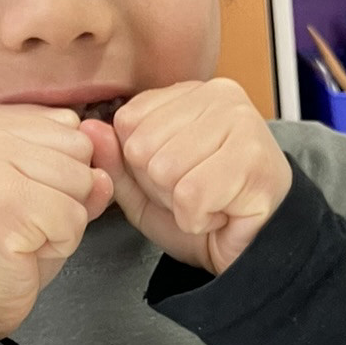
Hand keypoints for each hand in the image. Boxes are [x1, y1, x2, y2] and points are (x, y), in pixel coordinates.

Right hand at [0, 104, 112, 337]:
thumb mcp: (41, 194)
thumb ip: (78, 171)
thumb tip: (106, 172)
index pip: (68, 124)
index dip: (61, 172)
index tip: (20, 198)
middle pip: (79, 147)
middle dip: (67, 193)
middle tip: (22, 220)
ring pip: (82, 180)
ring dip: (64, 220)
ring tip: (22, 233)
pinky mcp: (6, 200)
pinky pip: (74, 216)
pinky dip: (61, 243)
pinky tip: (23, 249)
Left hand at [82, 79, 290, 275]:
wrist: (257, 251)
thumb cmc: (206, 212)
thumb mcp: (144, 189)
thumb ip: (115, 160)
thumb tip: (88, 129)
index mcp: (191, 93)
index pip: (128, 120)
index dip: (140, 165)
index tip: (175, 178)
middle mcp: (220, 97)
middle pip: (143, 147)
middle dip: (160, 186)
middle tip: (195, 194)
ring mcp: (242, 124)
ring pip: (165, 170)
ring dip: (179, 204)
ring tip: (210, 202)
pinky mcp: (254, 160)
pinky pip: (191, 195)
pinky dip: (197, 219)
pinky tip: (221, 214)